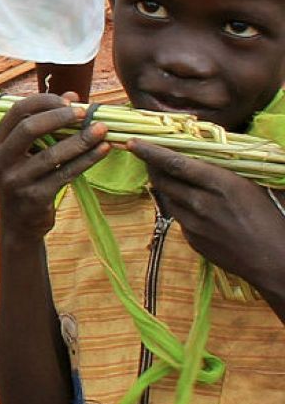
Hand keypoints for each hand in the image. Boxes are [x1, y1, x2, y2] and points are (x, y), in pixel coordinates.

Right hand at [0, 93, 109, 242]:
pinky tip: (103, 150)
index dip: (45, 101)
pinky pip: (64, 174)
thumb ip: (47, 124)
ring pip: (51, 154)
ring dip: (80, 140)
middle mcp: (3, 160)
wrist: (19, 223)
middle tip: (86, 113)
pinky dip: (87, 161)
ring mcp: (16, 180)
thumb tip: (72, 95)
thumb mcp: (29, 152)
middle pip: (29, 129)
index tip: (70, 102)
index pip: (17, 111)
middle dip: (60, 118)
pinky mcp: (34, 197)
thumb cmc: (27, 179)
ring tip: (103, 130)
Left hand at [135, 141, 284, 286]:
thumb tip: (216, 150)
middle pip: (163, 180)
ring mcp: (194, 224)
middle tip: (144, 152)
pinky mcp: (192, 240)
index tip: (133, 142)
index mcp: (222, 184)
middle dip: (149, 165)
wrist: (275, 261)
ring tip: (161, 172)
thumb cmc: (276, 218)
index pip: (176, 164)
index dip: (151, 152)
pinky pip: (177, 217)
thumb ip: (233, 169)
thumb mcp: (259, 185)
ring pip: (166, 198)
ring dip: (161, 184)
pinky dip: (176, 203)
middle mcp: (202, 203)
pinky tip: (182, 198)